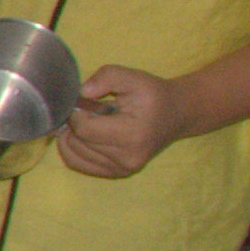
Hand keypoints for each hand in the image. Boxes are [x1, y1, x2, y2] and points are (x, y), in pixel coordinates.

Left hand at [58, 65, 179, 177]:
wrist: (176, 115)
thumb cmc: (153, 95)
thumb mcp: (133, 77)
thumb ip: (106, 77)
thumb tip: (82, 93)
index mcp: (132, 135)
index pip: (84, 129)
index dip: (76, 113)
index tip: (83, 102)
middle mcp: (127, 158)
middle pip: (77, 142)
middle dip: (74, 123)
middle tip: (87, 110)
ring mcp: (121, 169)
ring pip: (74, 154)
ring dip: (73, 136)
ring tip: (89, 121)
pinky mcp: (116, 173)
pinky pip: (79, 163)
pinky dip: (73, 148)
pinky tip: (82, 134)